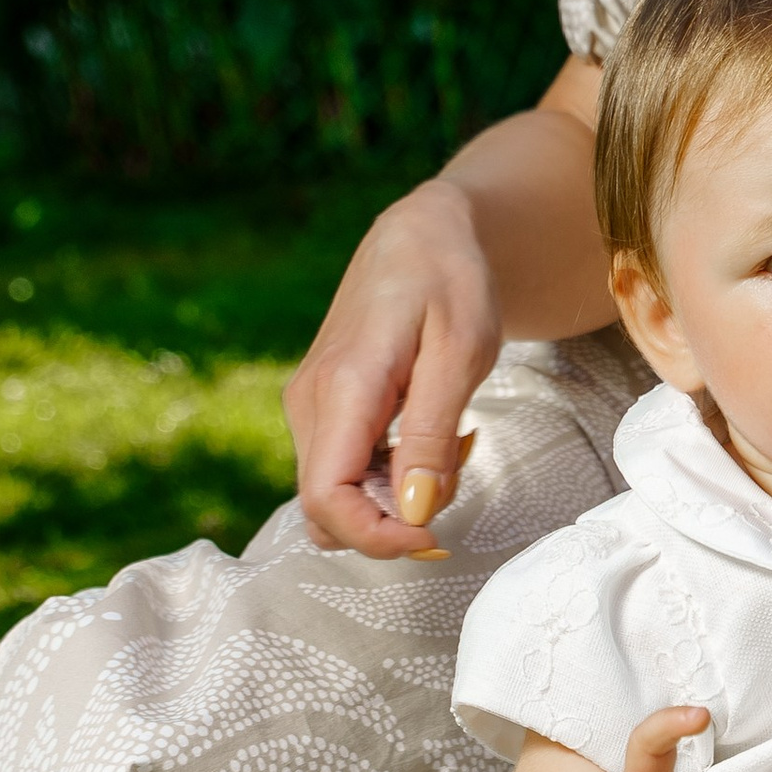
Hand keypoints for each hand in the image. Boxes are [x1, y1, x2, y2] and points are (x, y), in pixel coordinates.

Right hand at [283, 179, 499, 556]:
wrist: (422, 234)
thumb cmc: (450, 282)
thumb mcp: (462, 353)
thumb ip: (432, 436)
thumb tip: (413, 511)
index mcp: (343, 386)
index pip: (326, 498)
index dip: (376, 537)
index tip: (435, 536)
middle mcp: (311, 401)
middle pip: (325, 509)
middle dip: (392, 520)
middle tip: (457, 470)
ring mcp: (309, 405)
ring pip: (335, 494)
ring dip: (394, 496)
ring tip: (452, 438)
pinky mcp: (321, 407)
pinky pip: (343, 469)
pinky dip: (388, 474)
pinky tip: (431, 432)